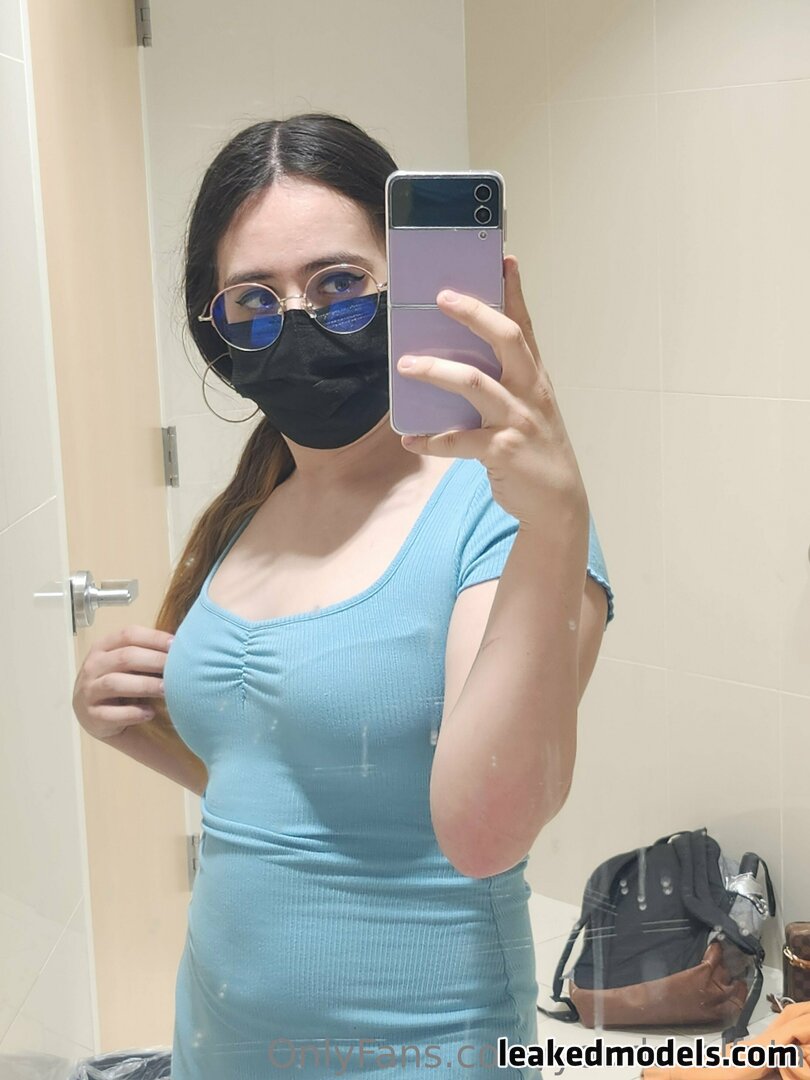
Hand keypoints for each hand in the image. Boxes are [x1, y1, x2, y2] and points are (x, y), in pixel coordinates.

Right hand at [72, 625, 173, 739]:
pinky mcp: (91, 716)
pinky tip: (150, 713)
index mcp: (103, 647)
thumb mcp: (127, 664)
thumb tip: (181, 645)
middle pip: (124, 657)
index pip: (128, 635)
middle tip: (177, 669)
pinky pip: (111, 714)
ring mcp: (88, 691)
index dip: (154, 638)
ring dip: (145, 685)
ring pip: (115, 683)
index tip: (176, 645)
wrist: (96, 716)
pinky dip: (132, 713)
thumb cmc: (121, 683)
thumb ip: (146, 653)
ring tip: (166, 690)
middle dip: (155, 661)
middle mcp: (93, 666)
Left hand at [395, 255, 587, 532]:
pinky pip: (460, 441)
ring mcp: (518, 420)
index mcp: (534, 377)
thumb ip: (501, 382)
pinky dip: (432, 440)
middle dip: (474, 314)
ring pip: (475, 383)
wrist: (557, 501)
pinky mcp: (503, 451)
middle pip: (506, 338)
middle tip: (441, 298)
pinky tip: (410, 439)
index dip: (515, 291)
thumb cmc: (535, 447)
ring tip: (406, 365)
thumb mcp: (528, 407)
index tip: (504, 258)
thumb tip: (452, 359)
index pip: (525, 325)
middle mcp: (529, 391)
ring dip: (437, 371)